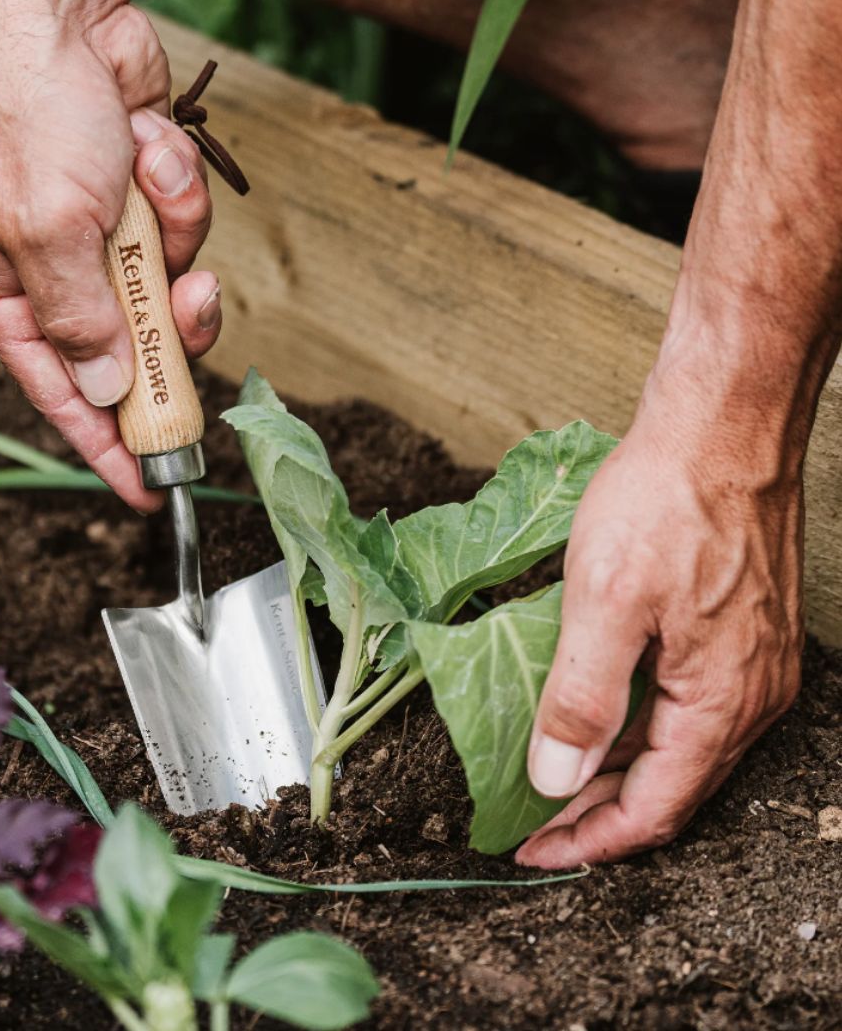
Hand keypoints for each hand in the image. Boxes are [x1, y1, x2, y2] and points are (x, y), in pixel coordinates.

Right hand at [0, 0, 218, 510]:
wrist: (63, 10)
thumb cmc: (25, 112)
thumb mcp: (44, 229)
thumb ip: (80, 319)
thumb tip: (105, 387)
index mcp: (8, 295)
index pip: (63, 396)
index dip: (107, 445)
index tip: (149, 488)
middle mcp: (57, 274)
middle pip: (135, 349)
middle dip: (167, 326)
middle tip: (183, 302)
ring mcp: (105, 238)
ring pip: (171, 288)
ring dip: (171, 237)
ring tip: (142, 181)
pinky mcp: (143, 202)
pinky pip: (183, 229)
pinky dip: (177, 191)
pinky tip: (151, 148)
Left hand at [516, 345, 804, 866]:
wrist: (722, 427)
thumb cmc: (669, 501)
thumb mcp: (604, 602)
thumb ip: (582, 699)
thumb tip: (557, 781)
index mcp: (721, 703)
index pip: (653, 812)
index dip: (588, 843)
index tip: (532, 853)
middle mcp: (749, 695)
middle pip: (667, 788)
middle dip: (596, 811)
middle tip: (531, 820)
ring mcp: (750, 663)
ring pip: (675, 747)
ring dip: (614, 768)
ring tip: (551, 773)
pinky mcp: (737, 631)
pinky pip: (685, 704)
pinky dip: (635, 723)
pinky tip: (593, 711)